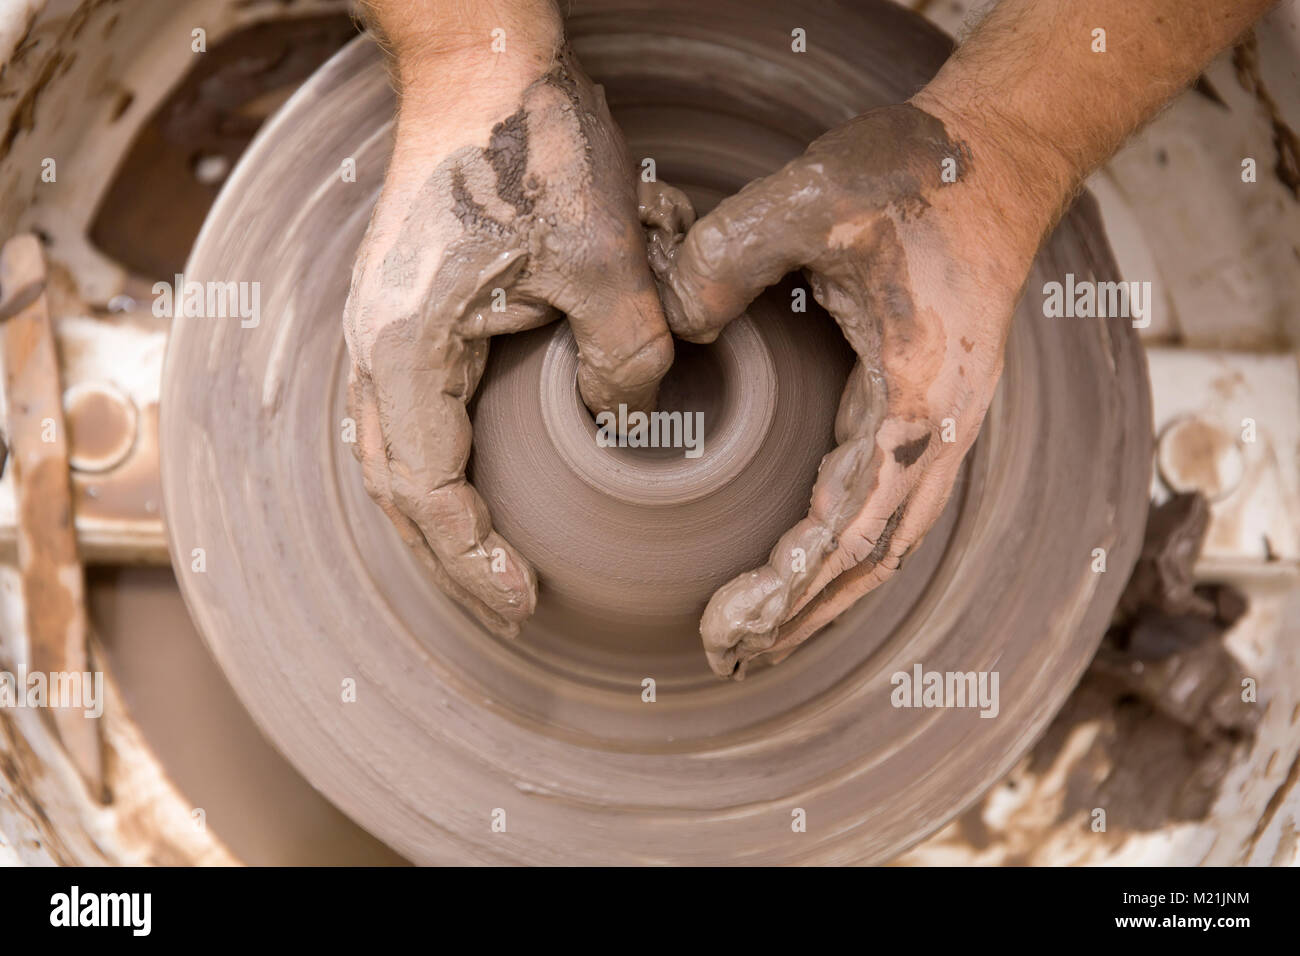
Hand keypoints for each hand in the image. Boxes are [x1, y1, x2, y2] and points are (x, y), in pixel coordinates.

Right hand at [344, 41, 673, 636]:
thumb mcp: (604, 257)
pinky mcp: (412, 301)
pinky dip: (445, 459)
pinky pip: (415, 406)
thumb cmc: (530, 143)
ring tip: (492, 556)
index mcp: (408, 347)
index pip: (428, 492)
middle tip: (507, 599)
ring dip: (442, 511)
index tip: (525, 599)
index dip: (474, 559)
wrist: (480, 56)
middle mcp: (378, 345)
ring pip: (399, 449)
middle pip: (395, 485)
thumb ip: (628, 357)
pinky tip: (486, 472)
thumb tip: (631, 420)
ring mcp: (388, 322)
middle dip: (448, 553)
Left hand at [654, 103, 1048, 677]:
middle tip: (730, 655)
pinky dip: (846, 552)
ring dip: (827, 596)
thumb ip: (725, 260)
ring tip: (763, 636)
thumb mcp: (809, 199)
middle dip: (803, 615)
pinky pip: (890, 504)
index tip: (725, 624)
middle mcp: (940, 430)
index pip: (850, 527)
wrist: (996, 158)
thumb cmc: (913, 176)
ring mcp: (942, 425)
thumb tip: (671, 333)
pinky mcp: (929, 412)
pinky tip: (807, 566)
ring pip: (889, 542)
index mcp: (916, 398)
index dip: (786, 586)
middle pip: (874, 558)